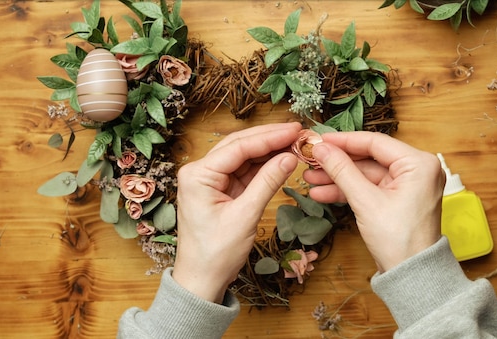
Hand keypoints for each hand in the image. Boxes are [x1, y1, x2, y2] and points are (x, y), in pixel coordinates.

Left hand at [172, 122, 300, 302]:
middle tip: (298, 131)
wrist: (202, 280)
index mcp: (198, 175)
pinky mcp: (220, 190)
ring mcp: (210, 180)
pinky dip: (263, 166)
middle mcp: (200, 172)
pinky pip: (244, 172)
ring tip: (295, 143)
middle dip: (269, 138)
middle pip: (240, 146)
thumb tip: (290, 157)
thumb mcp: (245, 216)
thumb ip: (267, 183)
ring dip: (269, 151)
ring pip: (243, 157)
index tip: (294, 130)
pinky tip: (282, 158)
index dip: (269, 137)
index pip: (238, 147)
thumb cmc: (216, 253)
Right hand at [303, 132, 444, 271]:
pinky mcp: (397, 199)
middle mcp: (416, 170)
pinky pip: (369, 188)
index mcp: (418, 164)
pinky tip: (322, 193)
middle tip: (310, 160)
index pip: (375, 142)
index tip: (319, 139)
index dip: (344, 140)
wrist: (410, 275)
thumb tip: (320, 148)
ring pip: (365, 175)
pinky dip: (348, 191)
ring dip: (337, 178)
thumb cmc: (399, 239)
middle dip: (337, 163)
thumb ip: (342, 170)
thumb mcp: (366, 201)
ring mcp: (407, 186)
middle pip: (368, 158)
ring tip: (309, 179)